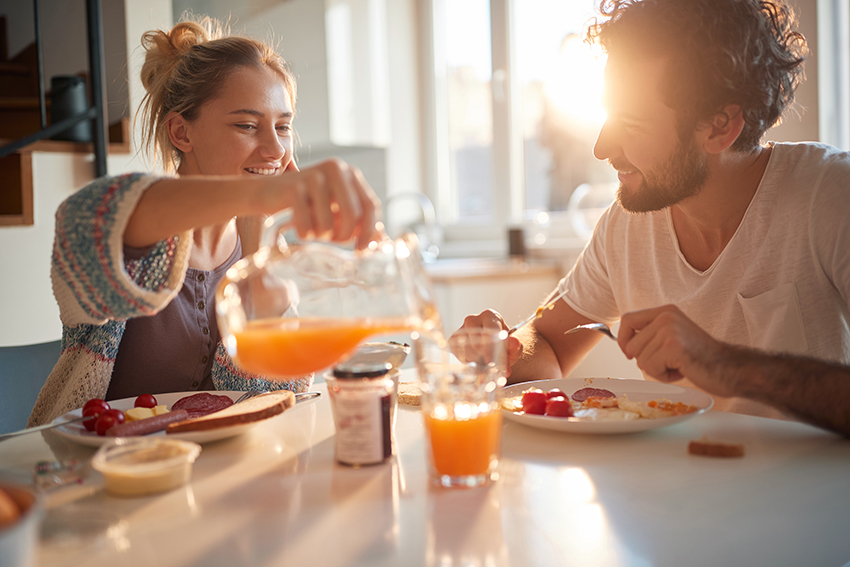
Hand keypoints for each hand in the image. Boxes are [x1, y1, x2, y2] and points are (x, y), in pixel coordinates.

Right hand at [265, 158, 380, 248]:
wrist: (266, 192)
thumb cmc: (306, 204)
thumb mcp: (335, 209)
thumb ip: (358, 222)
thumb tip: (381, 240)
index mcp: (349, 173)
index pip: (371, 205)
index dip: (369, 231)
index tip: (361, 249)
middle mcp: (335, 169)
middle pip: (353, 216)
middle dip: (343, 236)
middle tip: (331, 239)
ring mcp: (314, 176)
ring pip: (329, 224)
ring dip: (320, 235)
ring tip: (312, 228)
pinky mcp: (293, 187)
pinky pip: (307, 225)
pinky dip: (304, 234)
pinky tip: (299, 228)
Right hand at [457, 309, 522, 375]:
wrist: (495, 349)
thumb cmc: (504, 346)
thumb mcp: (513, 348)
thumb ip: (515, 346)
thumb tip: (514, 343)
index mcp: (490, 316)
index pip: (489, 329)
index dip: (489, 347)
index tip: (490, 361)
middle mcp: (473, 319)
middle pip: (474, 337)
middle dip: (481, 354)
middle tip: (488, 365)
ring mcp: (461, 329)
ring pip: (464, 346)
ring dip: (474, 359)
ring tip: (483, 364)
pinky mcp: (453, 340)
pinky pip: (456, 352)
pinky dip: (465, 360)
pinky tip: (474, 362)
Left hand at [618, 305, 733, 396]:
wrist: (728, 368)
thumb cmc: (699, 357)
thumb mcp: (672, 335)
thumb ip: (651, 334)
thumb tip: (623, 342)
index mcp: (665, 311)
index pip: (627, 320)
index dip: (622, 339)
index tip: (630, 353)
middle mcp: (666, 316)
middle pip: (630, 345)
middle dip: (644, 360)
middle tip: (668, 361)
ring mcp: (669, 330)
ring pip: (640, 360)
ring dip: (656, 369)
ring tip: (678, 365)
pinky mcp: (673, 347)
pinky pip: (651, 368)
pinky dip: (663, 376)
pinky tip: (681, 370)